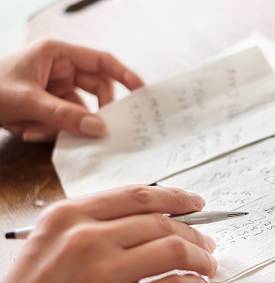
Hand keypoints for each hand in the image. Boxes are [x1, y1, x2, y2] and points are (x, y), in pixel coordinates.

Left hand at [0, 40, 143, 141]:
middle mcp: (58, 68)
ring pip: (79, 110)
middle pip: (95, 91)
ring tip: (38, 131)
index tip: (142, 93)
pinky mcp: (47, 105)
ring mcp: (53, 87)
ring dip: (64, 125)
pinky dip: (50, 130)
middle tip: (95, 130)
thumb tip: (99, 128)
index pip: (101, 62)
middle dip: (90, 112)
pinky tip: (28, 131)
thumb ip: (65, 116)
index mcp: (56, 54)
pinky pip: (64, 120)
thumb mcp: (27, 102)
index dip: (124, 76)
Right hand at [0, 186, 215, 282]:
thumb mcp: (49, 244)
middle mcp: (87, 238)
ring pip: (176, 250)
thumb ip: (94, 225)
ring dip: (201, 258)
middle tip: (208, 242)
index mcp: (69, 216)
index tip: (196, 203)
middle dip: (195, 232)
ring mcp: (104, 274)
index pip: (139, 196)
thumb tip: (152, 220)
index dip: (176, 197)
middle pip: (163, 223)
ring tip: (208, 265)